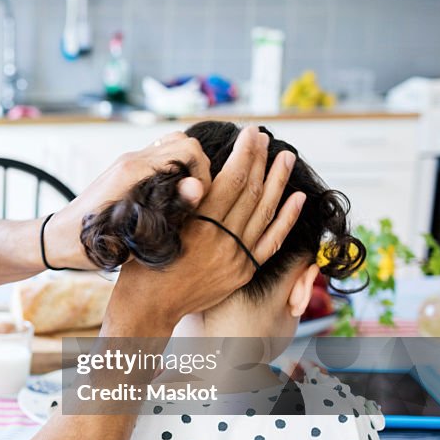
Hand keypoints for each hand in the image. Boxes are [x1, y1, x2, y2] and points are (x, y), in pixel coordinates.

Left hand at [43, 132, 212, 269]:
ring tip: (184, 200)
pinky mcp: (125, 170)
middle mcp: (131, 159)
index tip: (199, 201)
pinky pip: (158, 159)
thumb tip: (197, 188)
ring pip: (171, 147)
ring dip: (186, 169)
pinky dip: (172, 172)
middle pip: (182, 141)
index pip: (187, 149)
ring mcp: (127, 163)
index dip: (203, 173)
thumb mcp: (133, 234)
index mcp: (134, 170)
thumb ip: (169, 211)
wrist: (57, 239)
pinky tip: (169, 200)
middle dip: (199, 167)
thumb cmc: (89, 242)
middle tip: (196, 199)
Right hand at [108, 126, 304, 331]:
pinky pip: (271, 241)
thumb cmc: (144, 264)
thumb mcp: (156, 227)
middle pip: (251, 191)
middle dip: (260, 160)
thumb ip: (181, 205)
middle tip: (265, 137)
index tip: (249, 133)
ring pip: (265, 212)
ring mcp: (237, 258)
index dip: (244, 153)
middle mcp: (223, 241)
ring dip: (278, 182)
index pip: (231, 180)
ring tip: (286, 158)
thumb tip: (200, 177)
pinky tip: (296, 199)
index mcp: (199, 226)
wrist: (149, 306)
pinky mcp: (243, 271)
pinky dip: (286, 219)